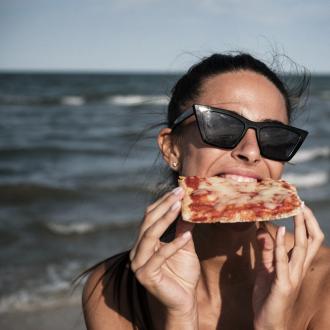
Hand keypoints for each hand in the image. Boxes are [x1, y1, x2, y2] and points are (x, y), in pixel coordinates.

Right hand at [129, 187, 200, 315]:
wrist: (184, 301)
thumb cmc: (183, 273)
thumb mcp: (185, 247)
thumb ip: (183, 230)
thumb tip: (188, 209)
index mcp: (144, 242)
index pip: (150, 217)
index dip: (163, 203)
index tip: (177, 190)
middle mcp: (138, 250)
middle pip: (148, 222)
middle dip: (164, 206)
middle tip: (179, 193)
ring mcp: (138, 263)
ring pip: (149, 235)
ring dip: (165, 219)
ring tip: (179, 207)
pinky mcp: (145, 275)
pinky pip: (160, 256)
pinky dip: (174, 245)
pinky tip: (188, 236)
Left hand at [253, 206, 323, 329]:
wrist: (267, 324)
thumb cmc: (268, 297)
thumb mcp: (265, 269)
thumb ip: (266, 251)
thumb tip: (262, 230)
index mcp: (296, 265)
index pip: (310, 240)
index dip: (307, 222)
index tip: (300, 205)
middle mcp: (299, 269)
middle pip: (312, 240)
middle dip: (308, 220)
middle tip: (300, 202)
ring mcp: (293, 276)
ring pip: (304, 248)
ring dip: (300, 227)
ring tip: (296, 210)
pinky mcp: (283, 284)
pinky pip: (283, 262)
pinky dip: (282, 245)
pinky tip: (279, 231)